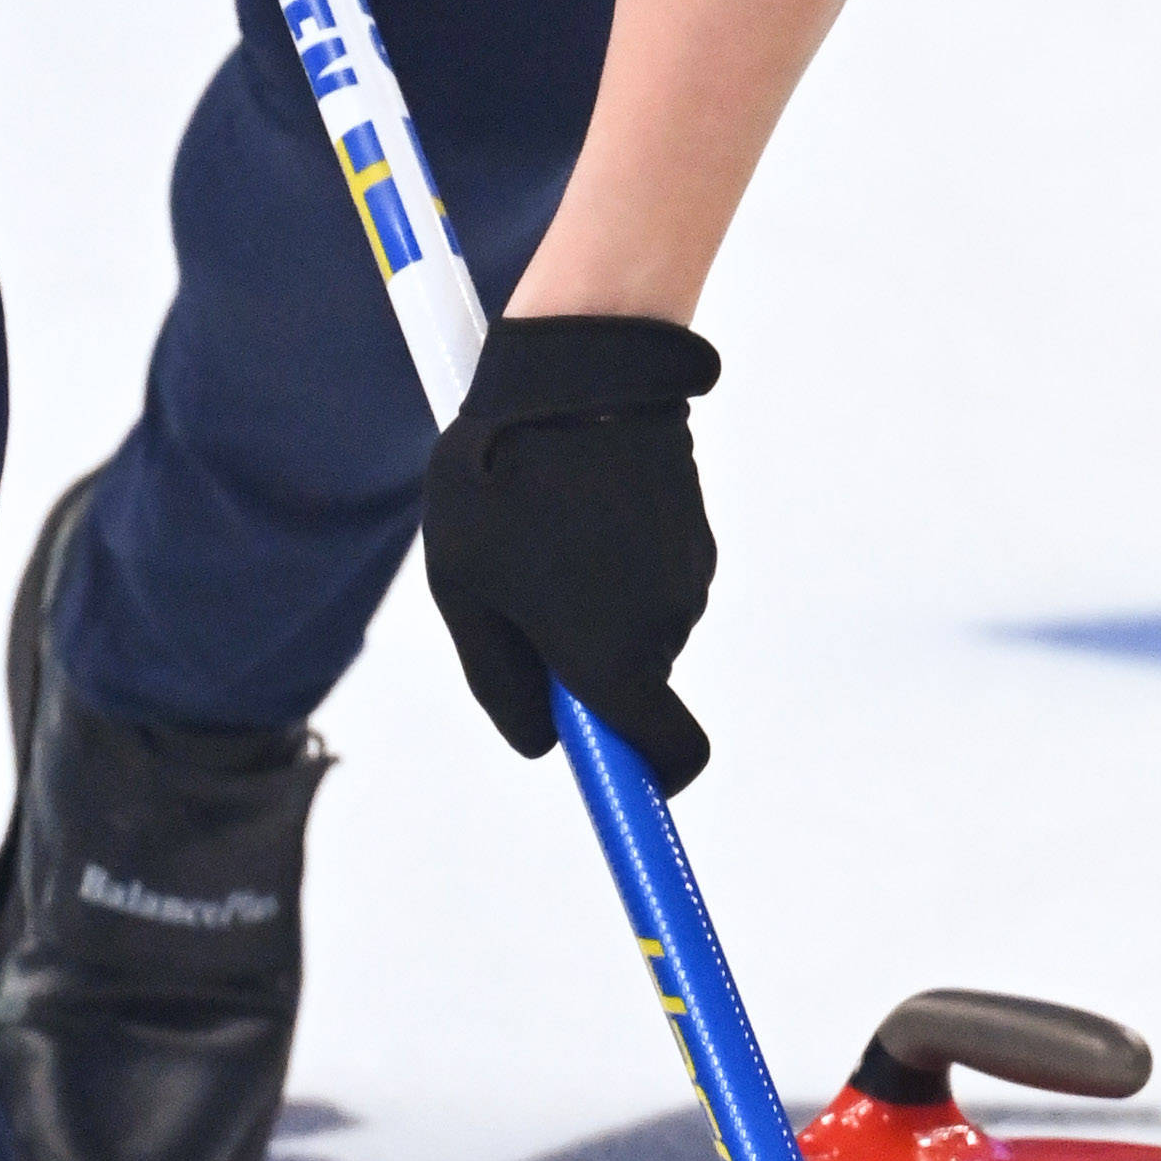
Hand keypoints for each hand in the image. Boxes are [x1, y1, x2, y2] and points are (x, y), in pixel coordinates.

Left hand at [419, 314, 718, 791]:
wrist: (580, 368)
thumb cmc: (500, 485)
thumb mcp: (464, 590)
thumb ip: (501, 682)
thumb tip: (546, 740)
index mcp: (613, 659)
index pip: (667, 759)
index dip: (645, 786)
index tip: (618, 792)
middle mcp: (667, 629)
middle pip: (634, 690)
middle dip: (584, 668)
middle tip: (517, 599)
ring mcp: (690, 579)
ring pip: (639, 630)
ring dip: (594, 606)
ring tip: (539, 531)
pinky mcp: (696, 534)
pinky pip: (651, 580)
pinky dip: (616, 566)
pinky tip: (575, 504)